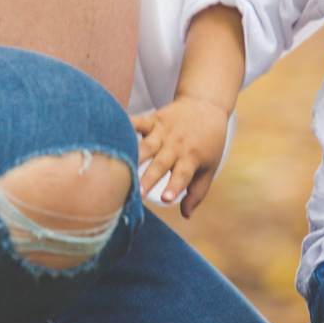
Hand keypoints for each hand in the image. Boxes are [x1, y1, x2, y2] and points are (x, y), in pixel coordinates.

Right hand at [131, 97, 229, 217]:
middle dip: (148, 178)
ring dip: (134, 157)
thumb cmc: (208, 143)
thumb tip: (186, 216)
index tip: (166, 198)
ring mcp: (164, 131)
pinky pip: (139, 122)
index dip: (174, 186)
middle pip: (161, 164)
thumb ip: (196, 193)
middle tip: (137, 193)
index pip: (183, 175)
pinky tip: (115, 130)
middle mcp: (177, 145)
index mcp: (191, 158)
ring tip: (122, 169)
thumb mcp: (209, 168)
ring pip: (146, 146)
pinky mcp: (154, 119)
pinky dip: (127, 125)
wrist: (206, 106)